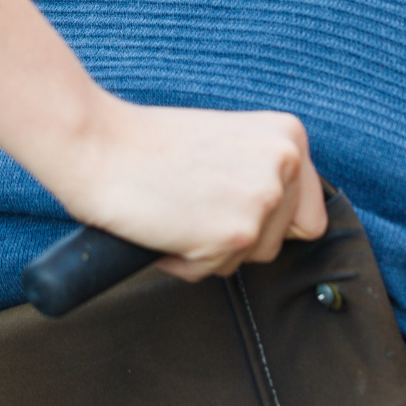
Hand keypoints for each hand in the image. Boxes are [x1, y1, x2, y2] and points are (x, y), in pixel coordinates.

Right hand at [67, 99, 327, 278]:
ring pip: (249, 259)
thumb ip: (259, 169)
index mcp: (287, 134)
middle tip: (193, 201)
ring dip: (210, 248)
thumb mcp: (225, 141)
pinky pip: (214, 272)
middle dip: (238, 235)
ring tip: (177, 210)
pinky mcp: (236, 233)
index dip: (268, 219)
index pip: (309, 210)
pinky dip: (185, 260)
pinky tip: (164, 225)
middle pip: (281, 240)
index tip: (230, 204)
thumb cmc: (146, 143)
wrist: (96, 143)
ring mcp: (263, 199)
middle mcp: (284, 163)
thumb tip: (281, 213)